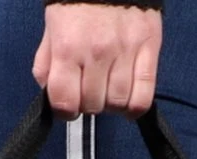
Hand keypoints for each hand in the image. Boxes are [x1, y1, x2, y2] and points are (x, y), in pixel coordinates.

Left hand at [32, 4, 162, 120]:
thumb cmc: (77, 0)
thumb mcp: (52, 27)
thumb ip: (47, 63)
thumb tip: (51, 94)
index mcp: (68, 47)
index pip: (65, 103)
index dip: (65, 110)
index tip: (69, 103)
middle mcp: (96, 53)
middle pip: (93, 106)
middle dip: (88, 103)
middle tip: (89, 88)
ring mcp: (125, 52)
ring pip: (117, 104)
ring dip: (111, 103)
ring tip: (108, 88)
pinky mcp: (149, 49)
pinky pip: (143, 97)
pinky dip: (134, 107)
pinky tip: (127, 99)